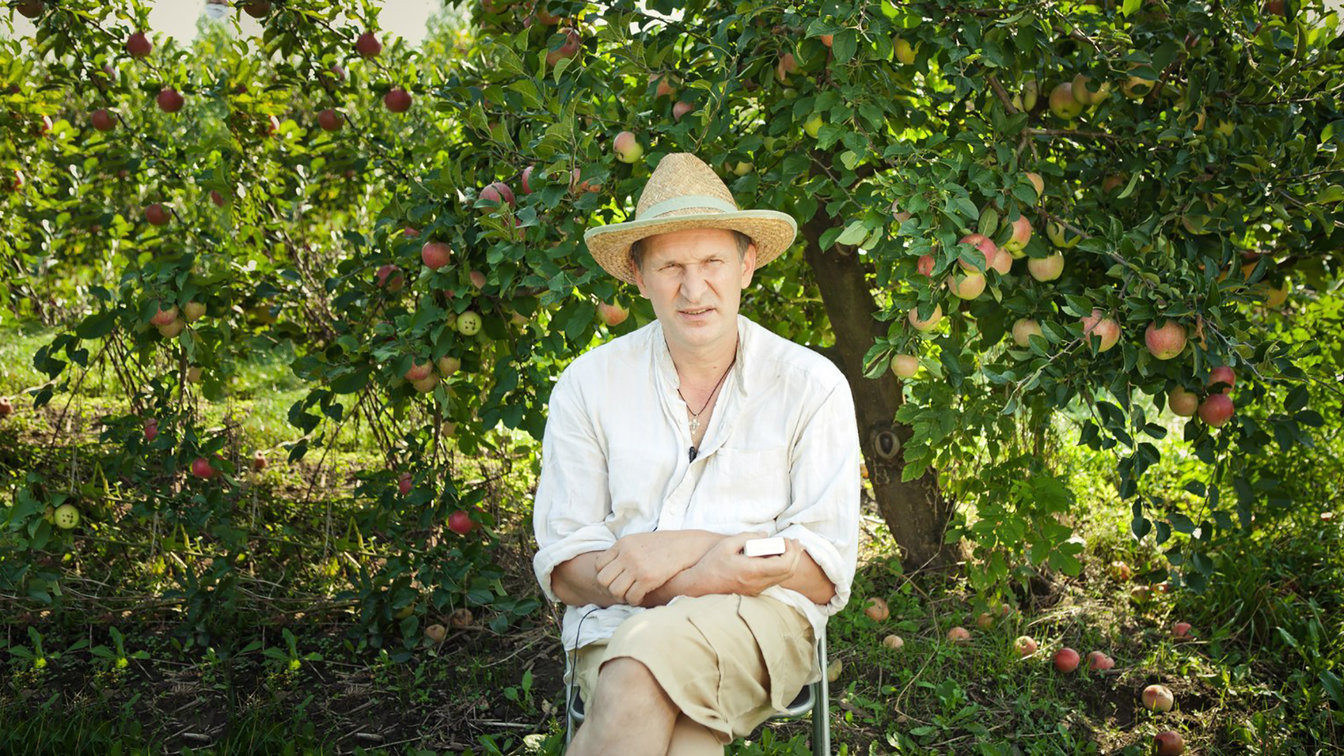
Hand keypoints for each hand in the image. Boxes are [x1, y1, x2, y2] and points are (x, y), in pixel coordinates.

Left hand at [593, 531, 719, 605]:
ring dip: (622, 596)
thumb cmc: (665, 545)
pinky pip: (631, 597)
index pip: (599, 565)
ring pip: (615, 590)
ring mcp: (637, 566)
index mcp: (623, 543)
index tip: (617, 579)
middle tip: (622, 589)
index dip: (606, 575)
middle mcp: (627, 554)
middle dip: (610, 587)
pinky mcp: (648, 578)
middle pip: (603, 579)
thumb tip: (613, 566)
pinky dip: (634, 600)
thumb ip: (625, 551)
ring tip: (631, 594)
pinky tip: (641, 596)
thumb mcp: (640, 541)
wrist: (687, 546)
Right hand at [689, 532, 803, 596]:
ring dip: (790, 561)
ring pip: (784, 577)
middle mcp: (758, 583)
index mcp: (752, 571)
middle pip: (789, 572)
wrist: (701, 584)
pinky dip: (781, 567)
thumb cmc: (712, 563)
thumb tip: (765, 535)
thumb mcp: (727, 544)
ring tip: (787, 547)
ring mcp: (757, 589)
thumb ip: (748, 537)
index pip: (784, 565)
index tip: (784, 540)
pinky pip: (775, 580)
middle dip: (795, 555)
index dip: (791, 551)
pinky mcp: (755, 590)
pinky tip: (776, 556)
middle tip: (792, 542)